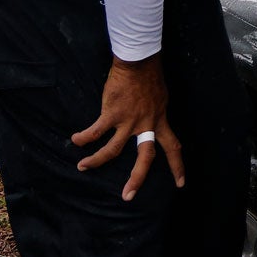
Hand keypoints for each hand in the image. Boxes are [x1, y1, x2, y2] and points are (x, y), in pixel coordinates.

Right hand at [71, 53, 184, 200]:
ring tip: (83, 166)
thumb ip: (155, 112)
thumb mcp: (160, 97)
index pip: (173, 147)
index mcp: (160, 120)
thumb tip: (150, 119)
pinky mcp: (112, 113)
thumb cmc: (149, 75)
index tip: (181, 183)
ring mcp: (128, 121)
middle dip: (137, 178)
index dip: (177, 166)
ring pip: (112, 150)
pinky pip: (96, 131)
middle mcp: (146, 124)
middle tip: (128, 196)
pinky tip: (76, 139)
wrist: (139, 61)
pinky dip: (84, 137)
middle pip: (145, 158)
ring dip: (96, 160)